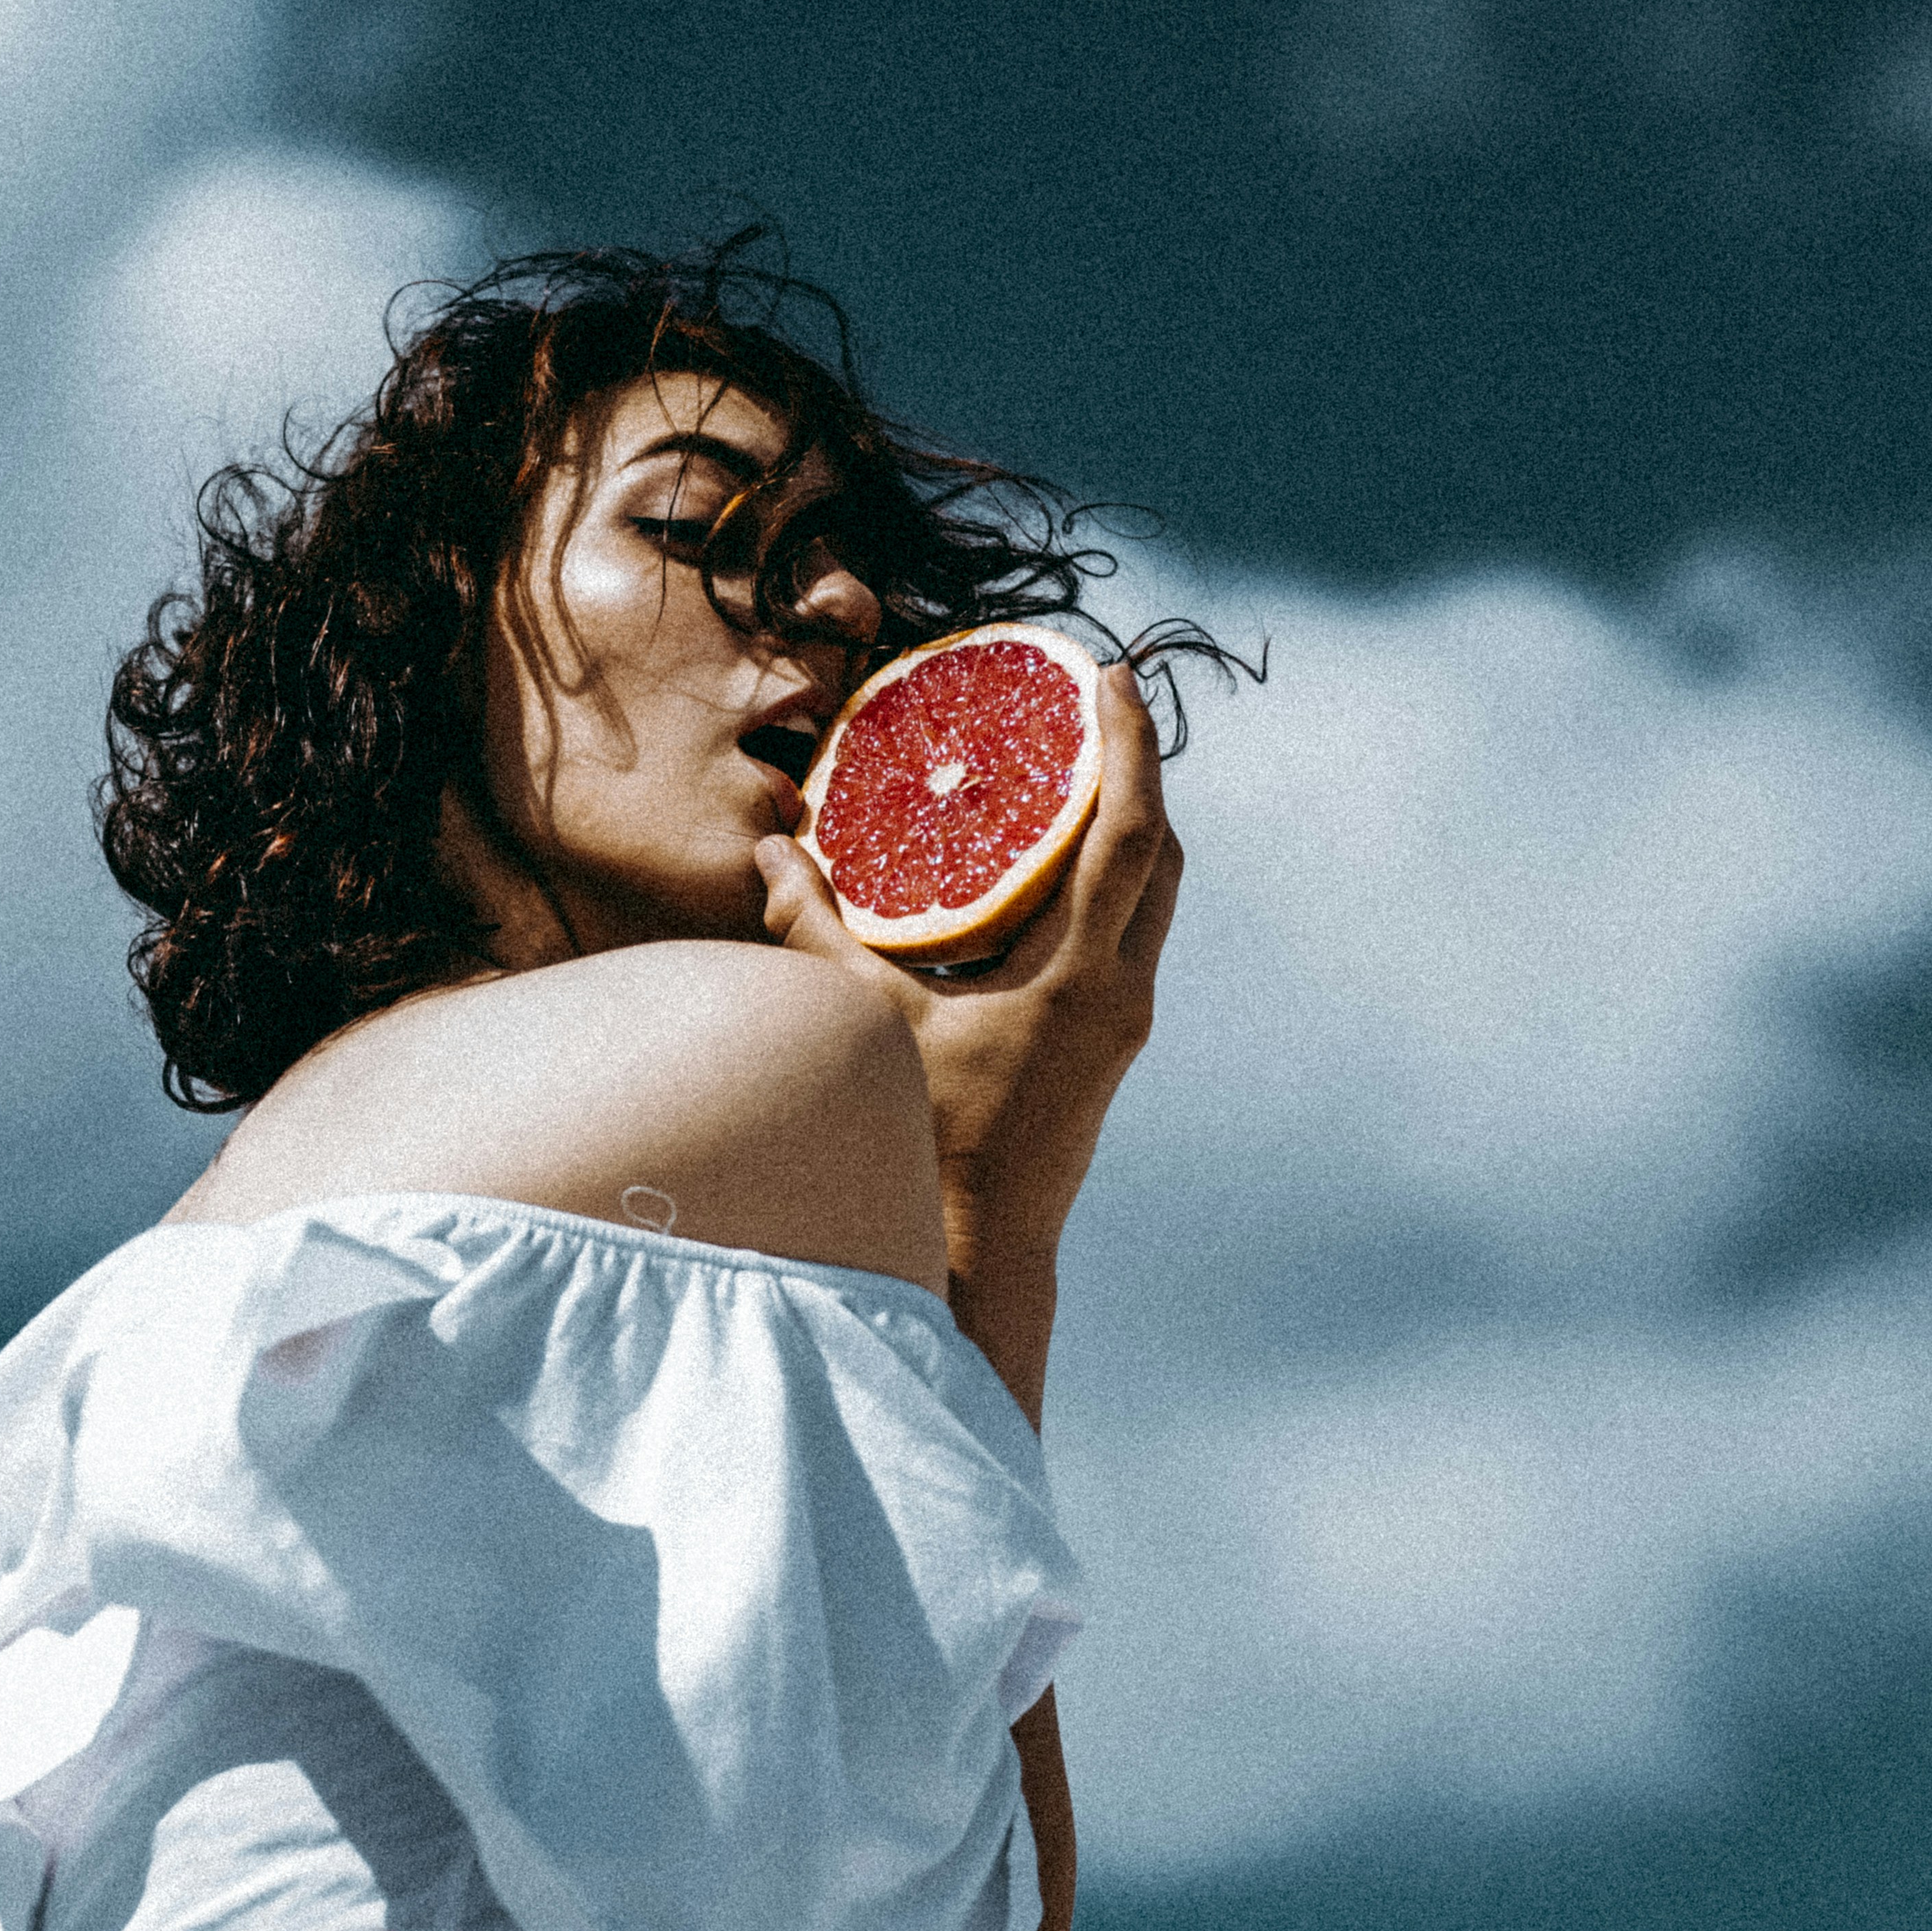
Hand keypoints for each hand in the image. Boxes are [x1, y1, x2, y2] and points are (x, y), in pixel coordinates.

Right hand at [757, 663, 1183, 1414]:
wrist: (983, 1250)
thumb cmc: (928, 1144)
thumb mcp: (869, 1027)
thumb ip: (819, 933)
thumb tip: (770, 853)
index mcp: (1083, 981)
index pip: (1129, 836)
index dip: (1130, 747)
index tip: (1110, 680)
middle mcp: (1122, 994)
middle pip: (1161, 855)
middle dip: (1137, 773)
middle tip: (1092, 711)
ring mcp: (1124, 1022)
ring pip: (1151, 897)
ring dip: (1126, 829)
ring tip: (1074, 773)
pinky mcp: (1111, 1043)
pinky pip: (1126, 933)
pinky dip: (1104, 883)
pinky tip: (1048, 868)